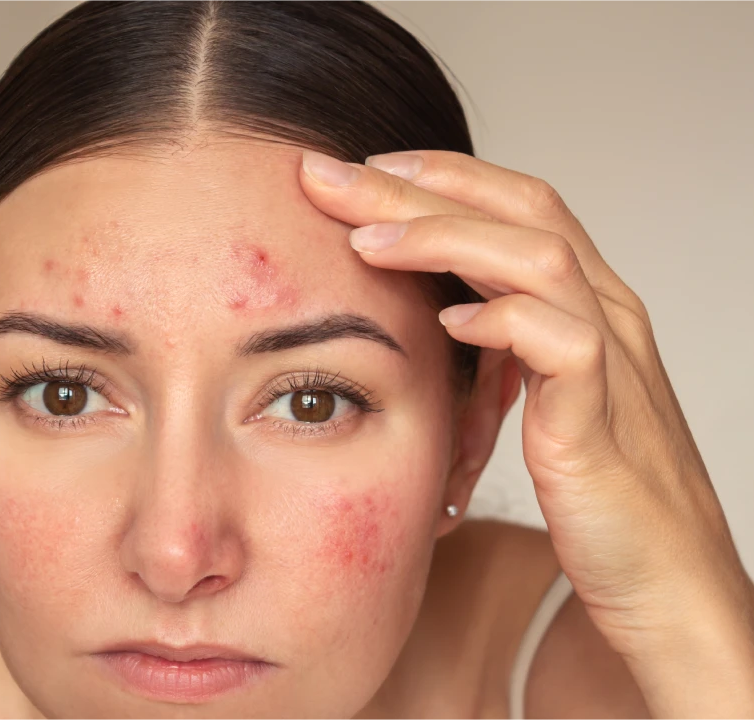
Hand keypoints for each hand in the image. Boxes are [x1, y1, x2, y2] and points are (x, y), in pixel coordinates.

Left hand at [297, 148, 753, 714]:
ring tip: (365, 238)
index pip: (514, 203)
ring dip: (445, 238)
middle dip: (417, 186)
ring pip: (537, 258)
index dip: (439, 177)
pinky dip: (504, 321)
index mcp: (583, 302)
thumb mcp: (538, 399)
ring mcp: (611, 360)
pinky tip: (448, 321)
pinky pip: (562, 346)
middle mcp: (605, 312)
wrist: (664, 580)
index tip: (360, 169)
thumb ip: (500, 347)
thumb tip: (432, 312)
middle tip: (331, 174)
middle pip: (516, 210)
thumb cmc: (597, 493)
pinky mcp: (602, 420)